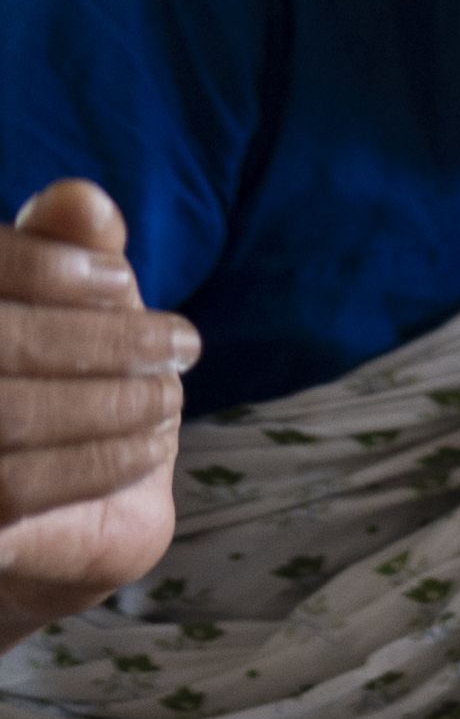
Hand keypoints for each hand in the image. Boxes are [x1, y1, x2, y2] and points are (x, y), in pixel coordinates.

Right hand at [0, 183, 194, 636]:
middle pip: (1, 341)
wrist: (52, 519)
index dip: (40, 263)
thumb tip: (81, 198)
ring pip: (13, 413)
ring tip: (169, 395)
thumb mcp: (71, 309)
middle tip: (183, 344)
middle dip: (102, 340)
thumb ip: (67, 251)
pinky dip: (104, 457)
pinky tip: (149, 443)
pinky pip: (22, 484)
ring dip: (113, 401)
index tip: (118, 278)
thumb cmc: (56, 382)